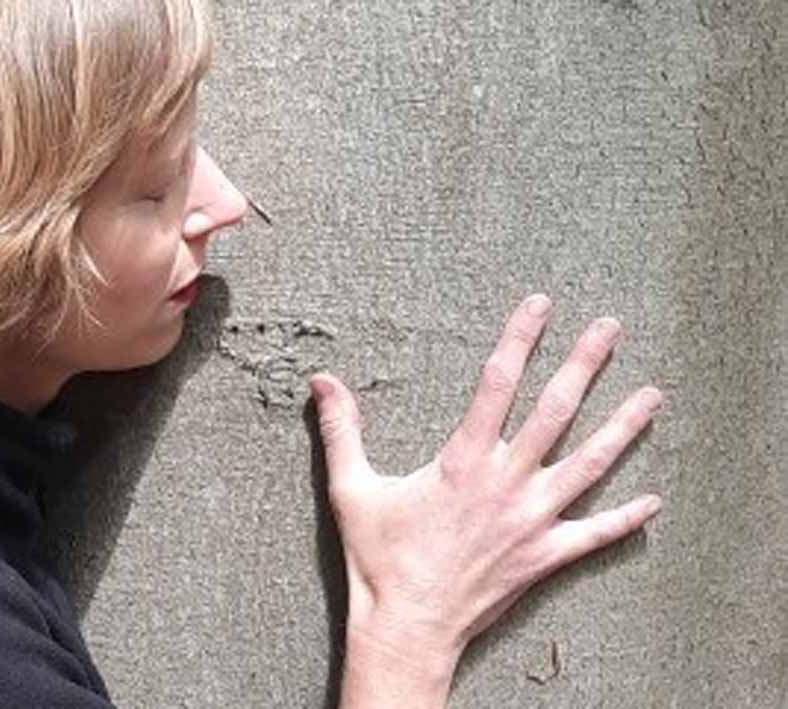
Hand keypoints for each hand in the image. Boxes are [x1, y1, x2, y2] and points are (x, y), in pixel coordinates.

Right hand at [312, 295, 662, 704]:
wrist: (407, 625)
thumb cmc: (378, 559)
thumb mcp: (351, 488)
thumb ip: (342, 430)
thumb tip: (322, 381)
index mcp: (463, 461)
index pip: (497, 383)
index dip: (519, 338)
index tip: (538, 305)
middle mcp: (506, 483)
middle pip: (555, 411)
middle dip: (584, 364)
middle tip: (610, 328)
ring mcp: (531, 520)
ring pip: (589, 464)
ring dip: (623, 427)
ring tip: (651, 395)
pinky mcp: (544, 557)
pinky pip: (595, 534)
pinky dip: (625, 518)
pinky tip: (653, 501)